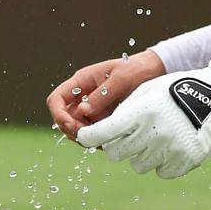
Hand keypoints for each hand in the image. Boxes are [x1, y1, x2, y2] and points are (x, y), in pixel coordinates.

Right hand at [47, 50, 166, 139]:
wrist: (154, 72)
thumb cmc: (136, 69)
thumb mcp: (120, 79)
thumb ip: (101, 96)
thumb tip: (82, 113)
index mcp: (82, 82)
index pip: (56, 99)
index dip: (58, 114)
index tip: (72, 126)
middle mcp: (83, 96)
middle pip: (64, 118)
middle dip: (72, 130)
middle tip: (90, 136)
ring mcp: (92, 109)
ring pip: (77, 128)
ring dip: (84, 137)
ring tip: (102, 138)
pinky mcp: (103, 119)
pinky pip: (93, 133)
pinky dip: (97, 140)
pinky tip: (110, 139)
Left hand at [76, 61, 210, 178]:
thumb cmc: (175, 91)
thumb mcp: (147, 91)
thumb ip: (124, 111)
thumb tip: (102, 133)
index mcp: (139, 113)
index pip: (101, 134)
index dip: (88, 137)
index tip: (84, 137)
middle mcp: (152, 134)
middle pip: (115, 154)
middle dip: (118, 146)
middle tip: (130, 136)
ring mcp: (169, 150)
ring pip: (138, 165)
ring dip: (143, 155)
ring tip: (158, 137)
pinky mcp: (185, 162)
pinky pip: (161, 172)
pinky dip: (164, 162)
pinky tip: (173, 145)